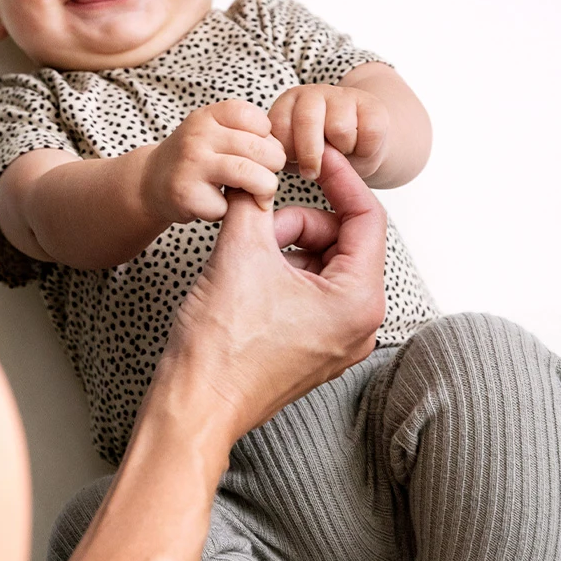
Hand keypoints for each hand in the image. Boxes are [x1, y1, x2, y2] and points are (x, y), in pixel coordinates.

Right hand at [141, 99, 285, 220]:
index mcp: (208, 116)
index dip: (269, 139)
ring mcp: (191, 164)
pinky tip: (219, 204)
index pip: (259, 120)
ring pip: (251, 175)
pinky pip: (229, 204)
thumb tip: (282, 155)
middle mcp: (198, 135)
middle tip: (264, 176)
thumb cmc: (194, 158)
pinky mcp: (187, 194)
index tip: (260, 151)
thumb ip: (245, 133)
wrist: (151, 182)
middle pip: (261, 149)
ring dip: (263, 190)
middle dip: (273, 167)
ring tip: (257, 195)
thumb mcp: (213, 131)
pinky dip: (230, 209)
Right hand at [158, 145, 386, 438]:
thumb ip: (253, 202)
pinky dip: (280, 273)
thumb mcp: (239, 252)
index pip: (366, 217)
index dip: (340, 179)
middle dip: (295, 223)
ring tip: (243, 258)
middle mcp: (358, 323)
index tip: (316, 159)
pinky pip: (308, 292)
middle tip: (255, 225)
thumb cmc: (220, 344)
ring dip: (283, 248)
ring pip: (320, 265)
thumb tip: (253, 176)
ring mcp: (336, 339)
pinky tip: (245, 279)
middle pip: (340, 241)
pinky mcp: (312, 348)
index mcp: (357, 300)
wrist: (194, 402)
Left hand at [267, 83, 387, 180]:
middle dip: (309, 154)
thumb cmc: (319, 153)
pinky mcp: (373, 105)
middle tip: (311, 173)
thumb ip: (287, 157)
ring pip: (339, 129)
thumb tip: (289, 165)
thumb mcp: (295, 156)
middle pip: (307, 121)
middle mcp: (313, 93)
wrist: (358, 145)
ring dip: (341, 150)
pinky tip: (359, 148)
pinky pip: (369, 133)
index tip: (292, 163)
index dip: (285, 150)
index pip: (279, 124)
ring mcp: (344, 95)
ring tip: (340, 153)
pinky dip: (364, 150)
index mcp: (288, 103)